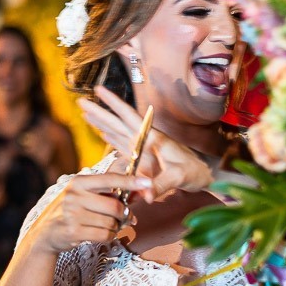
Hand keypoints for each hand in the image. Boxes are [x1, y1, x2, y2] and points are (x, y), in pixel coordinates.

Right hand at [26, 171, 150, 255]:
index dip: (130, 181)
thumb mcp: (82, 195)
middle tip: (125, 219)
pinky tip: (100, 234)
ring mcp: (72, 213)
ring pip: (111, 223)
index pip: (110, 179)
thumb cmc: (71, 212)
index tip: (147, 183)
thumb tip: (137, 192)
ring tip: (106, 227)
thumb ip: (106, 192)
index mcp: (79, 182)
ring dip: (115, 228)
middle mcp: (74, 195)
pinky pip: (104, 235)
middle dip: (124, 215)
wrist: (45, 234)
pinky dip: (108, 236)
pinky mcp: (73, 231)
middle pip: (115, 206)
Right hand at [79, 87, 214, 200]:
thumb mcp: (179, 178)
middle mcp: (146, 140)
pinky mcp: (144, 157)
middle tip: (81, 101)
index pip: (129, 117)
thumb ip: (162, 185)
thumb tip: (144, 195)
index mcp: (152, 138)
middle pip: (119, 122)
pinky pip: (122, 145)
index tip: (99, 90)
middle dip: (100, 112)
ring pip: (118, 131)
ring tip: (86, 113)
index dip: (114, 104)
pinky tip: (102, 133)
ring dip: (102, 122)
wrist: (205, 176)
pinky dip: (111, 137)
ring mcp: (144, 148)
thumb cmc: (195, 173)